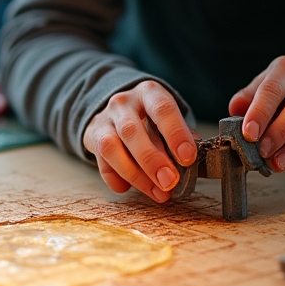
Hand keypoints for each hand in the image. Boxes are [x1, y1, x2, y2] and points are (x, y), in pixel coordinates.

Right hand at [82, 80, 196, 201]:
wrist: (117, 110)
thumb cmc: (150, 117)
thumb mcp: (168, 117)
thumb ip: (180, 135)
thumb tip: (191, 161)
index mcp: (149, 93)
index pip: (162, 109)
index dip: (175, 133)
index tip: (187, 158)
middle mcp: (124, 103)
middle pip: (133, 131)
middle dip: (152, 161)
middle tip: (169, 182)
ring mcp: (105, 120)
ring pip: (112, 148)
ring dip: (136, 175)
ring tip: (157, 193)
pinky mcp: (93, 138)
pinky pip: (102, 164)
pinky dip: (116, 179)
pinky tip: (128, 188)